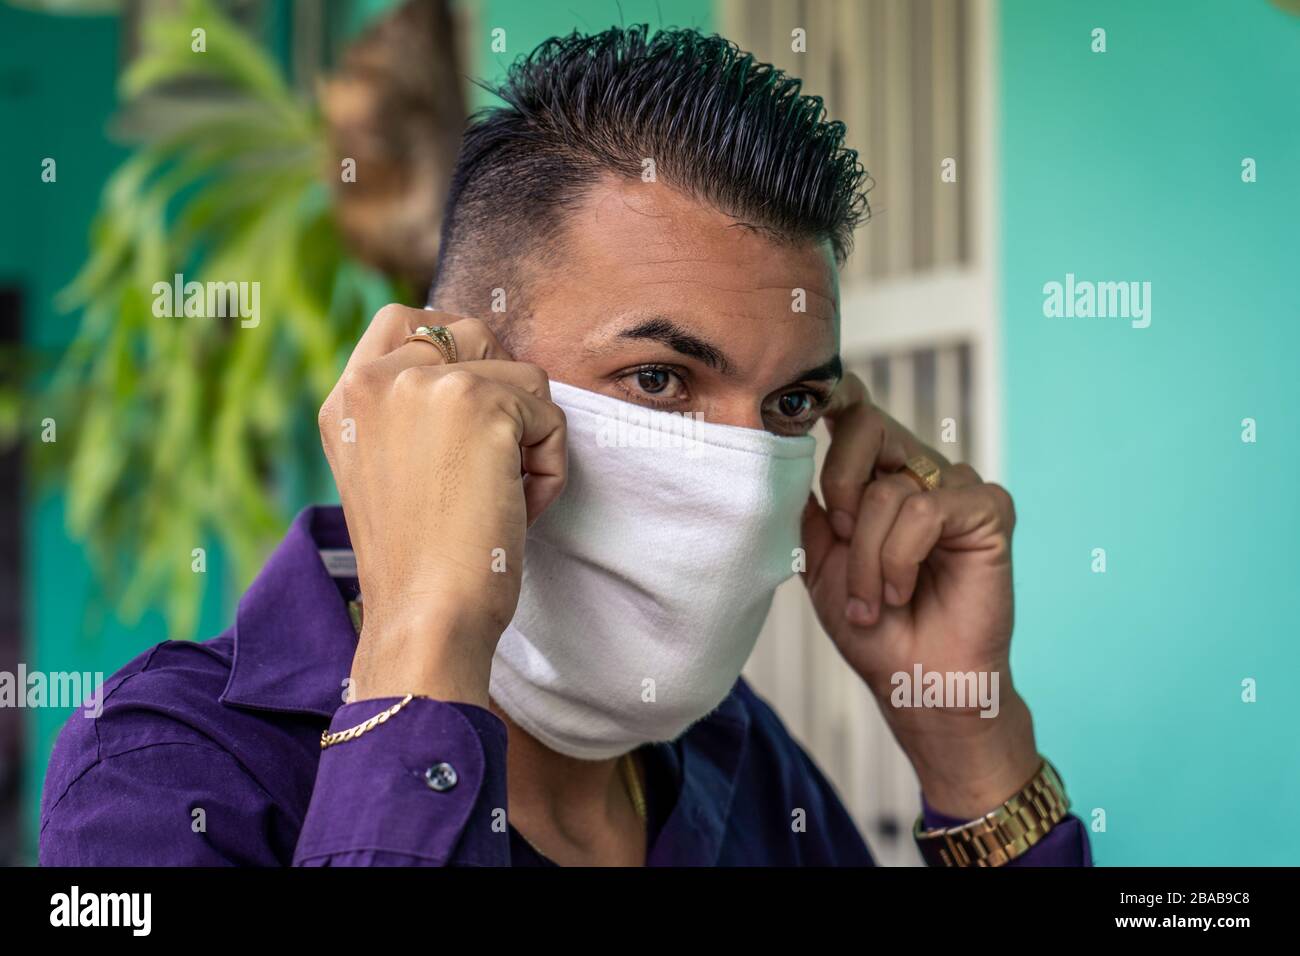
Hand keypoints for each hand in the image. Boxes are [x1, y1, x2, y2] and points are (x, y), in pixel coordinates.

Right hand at [317, 305, 566, 706]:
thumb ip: (410, 411)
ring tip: (502, 494)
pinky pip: (550, 415)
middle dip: (502, 393)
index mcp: (347, 397)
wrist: (425, 617)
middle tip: (489, 466)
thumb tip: (484, 368)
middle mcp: (377, 378)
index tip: (470, 412)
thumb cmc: (420, 561)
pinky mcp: (481, 403)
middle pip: (474, 334)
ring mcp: (427, 384)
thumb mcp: (388, 468)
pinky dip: (551, 465)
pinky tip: (519, 507)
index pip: (404, 319)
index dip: (454, 352)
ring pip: (523, 374)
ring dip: (530, 435)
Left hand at [800, 373, 1038, 817]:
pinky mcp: (989, 510)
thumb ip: (808, 504)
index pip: (855, 409)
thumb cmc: (872, 627)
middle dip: (840, 488)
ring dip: (867, 558)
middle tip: (841, 540)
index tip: (796, 399)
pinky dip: (901, 557)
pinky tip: (901, 592)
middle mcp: (917, 470)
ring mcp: (956, 487)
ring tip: (875, 600)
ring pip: (890, 491)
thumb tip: (787, 446)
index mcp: (877, 474)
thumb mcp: (819, 559)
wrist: (915, 682)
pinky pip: (927, 511)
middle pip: (867, 425)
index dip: (829, 392)